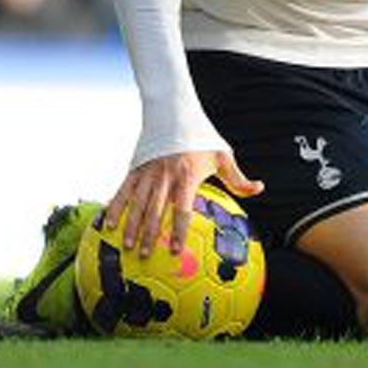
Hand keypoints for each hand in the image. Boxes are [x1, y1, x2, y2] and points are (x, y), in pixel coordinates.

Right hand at [104, 145, 263, 253]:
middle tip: (145, 255)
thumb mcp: (223, 154)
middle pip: (155, 210)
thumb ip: (238, 177)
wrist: (174, 112)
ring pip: (137, 203)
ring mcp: (148, 172)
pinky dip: (115, 208)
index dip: (177, 230)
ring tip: (127, 246)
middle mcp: (166, 176)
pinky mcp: (135, 168)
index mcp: (187, 175)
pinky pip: (123, 191)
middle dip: (150, 234)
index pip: (181, 209)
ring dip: (131, 226)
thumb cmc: (202, 136)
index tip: (174, 250)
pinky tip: (108, 225)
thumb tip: (259, 188)